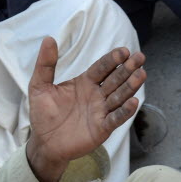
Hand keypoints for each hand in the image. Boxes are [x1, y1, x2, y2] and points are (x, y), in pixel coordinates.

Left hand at [26, 38, 145, 181]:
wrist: (44, 143)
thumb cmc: (43, 114)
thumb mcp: (39, 86)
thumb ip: (45, 64)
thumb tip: (48, 38)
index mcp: (85, 82)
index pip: (102, 67)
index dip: (112, 60)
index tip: (123, 51)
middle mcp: (96, 95)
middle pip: (115, 79)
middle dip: (128, 68)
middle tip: (139, 57)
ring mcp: (101, 111)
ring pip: (119, 96)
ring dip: (130, 86)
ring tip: (141, 74)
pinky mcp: (102, 128)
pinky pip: (116, 118)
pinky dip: (125, 111)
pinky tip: (133, 102)